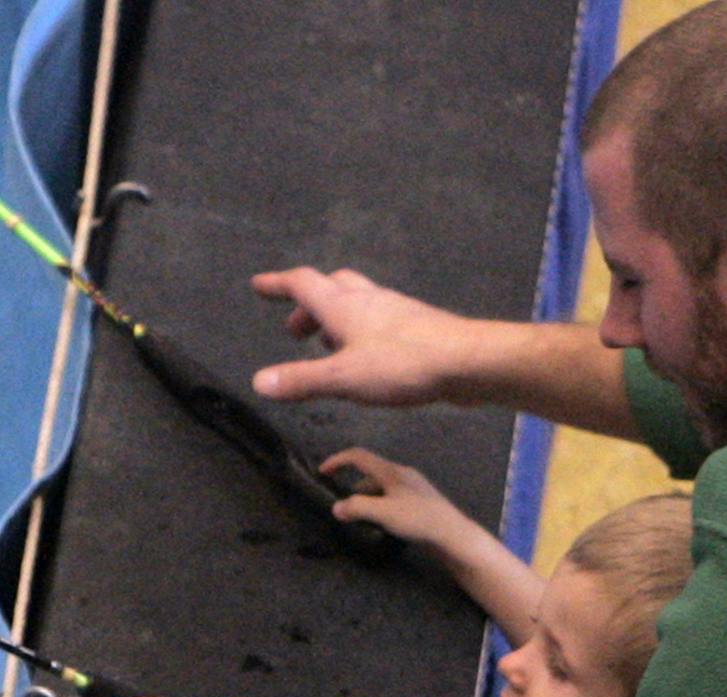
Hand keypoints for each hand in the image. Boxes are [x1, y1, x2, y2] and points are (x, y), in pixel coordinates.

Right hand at [250, 268, 475, 405]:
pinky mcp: (414, 326)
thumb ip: (301, 379)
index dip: (278, 284)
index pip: (303, 284)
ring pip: (355, 302)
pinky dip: (358, 329)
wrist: (467, 361)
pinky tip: (363, 354)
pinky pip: (376, 318)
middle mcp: (368, 300)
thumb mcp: (343, 378)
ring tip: (325, 345)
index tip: (259, 285)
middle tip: (294, 330)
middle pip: (330, 287)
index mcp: (344, 307)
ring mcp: (394, 310)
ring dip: (333, 317)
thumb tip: (259, 381)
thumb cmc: (403, 364)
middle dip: (307, 304)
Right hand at [317, 446, 482, 559]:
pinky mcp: (419, 501)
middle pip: (370, 473)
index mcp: (392, 472)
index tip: (322, 472)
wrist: (452, 533)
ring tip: (360, 519)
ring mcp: (412, 487)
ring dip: (366, 499)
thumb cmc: (417, 519)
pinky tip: (381, 522)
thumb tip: (336, 508)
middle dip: (352, 487)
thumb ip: (356, 507)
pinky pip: (391, 497)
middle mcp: (402, 474)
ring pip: (381, 487)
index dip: (338, 460)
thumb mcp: (382, 513)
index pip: (359, 457)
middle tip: (343, 507)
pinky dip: (379, 505)